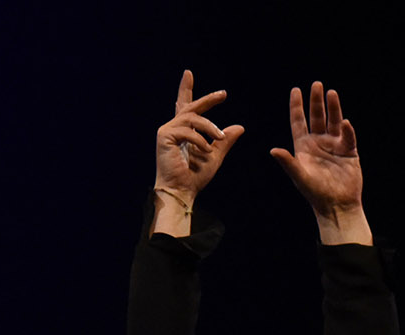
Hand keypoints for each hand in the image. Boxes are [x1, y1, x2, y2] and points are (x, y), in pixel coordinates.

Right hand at [155, 69, 244, 204]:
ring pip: (192, 118)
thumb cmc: (195, 176)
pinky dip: (200, 141)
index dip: (185, 89)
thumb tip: (239, 127)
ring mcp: (166, 131)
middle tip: (223, 94)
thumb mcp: (215, 155)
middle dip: (207, 99)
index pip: (185, 106)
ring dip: (209, 127)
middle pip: (190, 106)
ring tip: (219, 138)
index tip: (188, 73)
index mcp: (183, 131)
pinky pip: (188, 131)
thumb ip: (224, 141)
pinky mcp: (164, 137)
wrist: (182, 190)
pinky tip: (207, 151)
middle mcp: (173, 128)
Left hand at [270, 82, 364, 217]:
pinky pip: (348, 137)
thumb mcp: (299, 177)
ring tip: (332, 93)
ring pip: (333, 122)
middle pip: (317, 117)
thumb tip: (273, 150)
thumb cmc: (315, 194)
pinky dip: (347, 130)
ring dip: (333, 108)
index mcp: (303, 146)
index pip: (299, 121)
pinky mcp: (349, 152)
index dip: (297, 106)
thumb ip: (288, 162)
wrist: (336, 206)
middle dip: (316, 101)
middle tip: (316, 84)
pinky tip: (346, 122)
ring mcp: (334, 146)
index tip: (296, 90)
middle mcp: (318, 143)